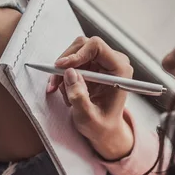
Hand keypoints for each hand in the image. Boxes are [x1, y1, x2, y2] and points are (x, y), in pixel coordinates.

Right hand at [47, 36, 133, 159]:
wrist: (104, 129)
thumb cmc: (101, 125)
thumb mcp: (88, 117)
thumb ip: (79, 96)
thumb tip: (69, 73)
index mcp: (120, 70)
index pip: (96, 47)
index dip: (76, 54)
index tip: (60, 67)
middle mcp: (113, 62)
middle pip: (83, 45)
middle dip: (65, 63)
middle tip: (55, 82)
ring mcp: (102, 62)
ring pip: (74, 52)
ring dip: (62, 71)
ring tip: (62, 92)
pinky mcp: (92, 66)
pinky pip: (71, 61)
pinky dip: (63, 74)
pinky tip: (65, 90)